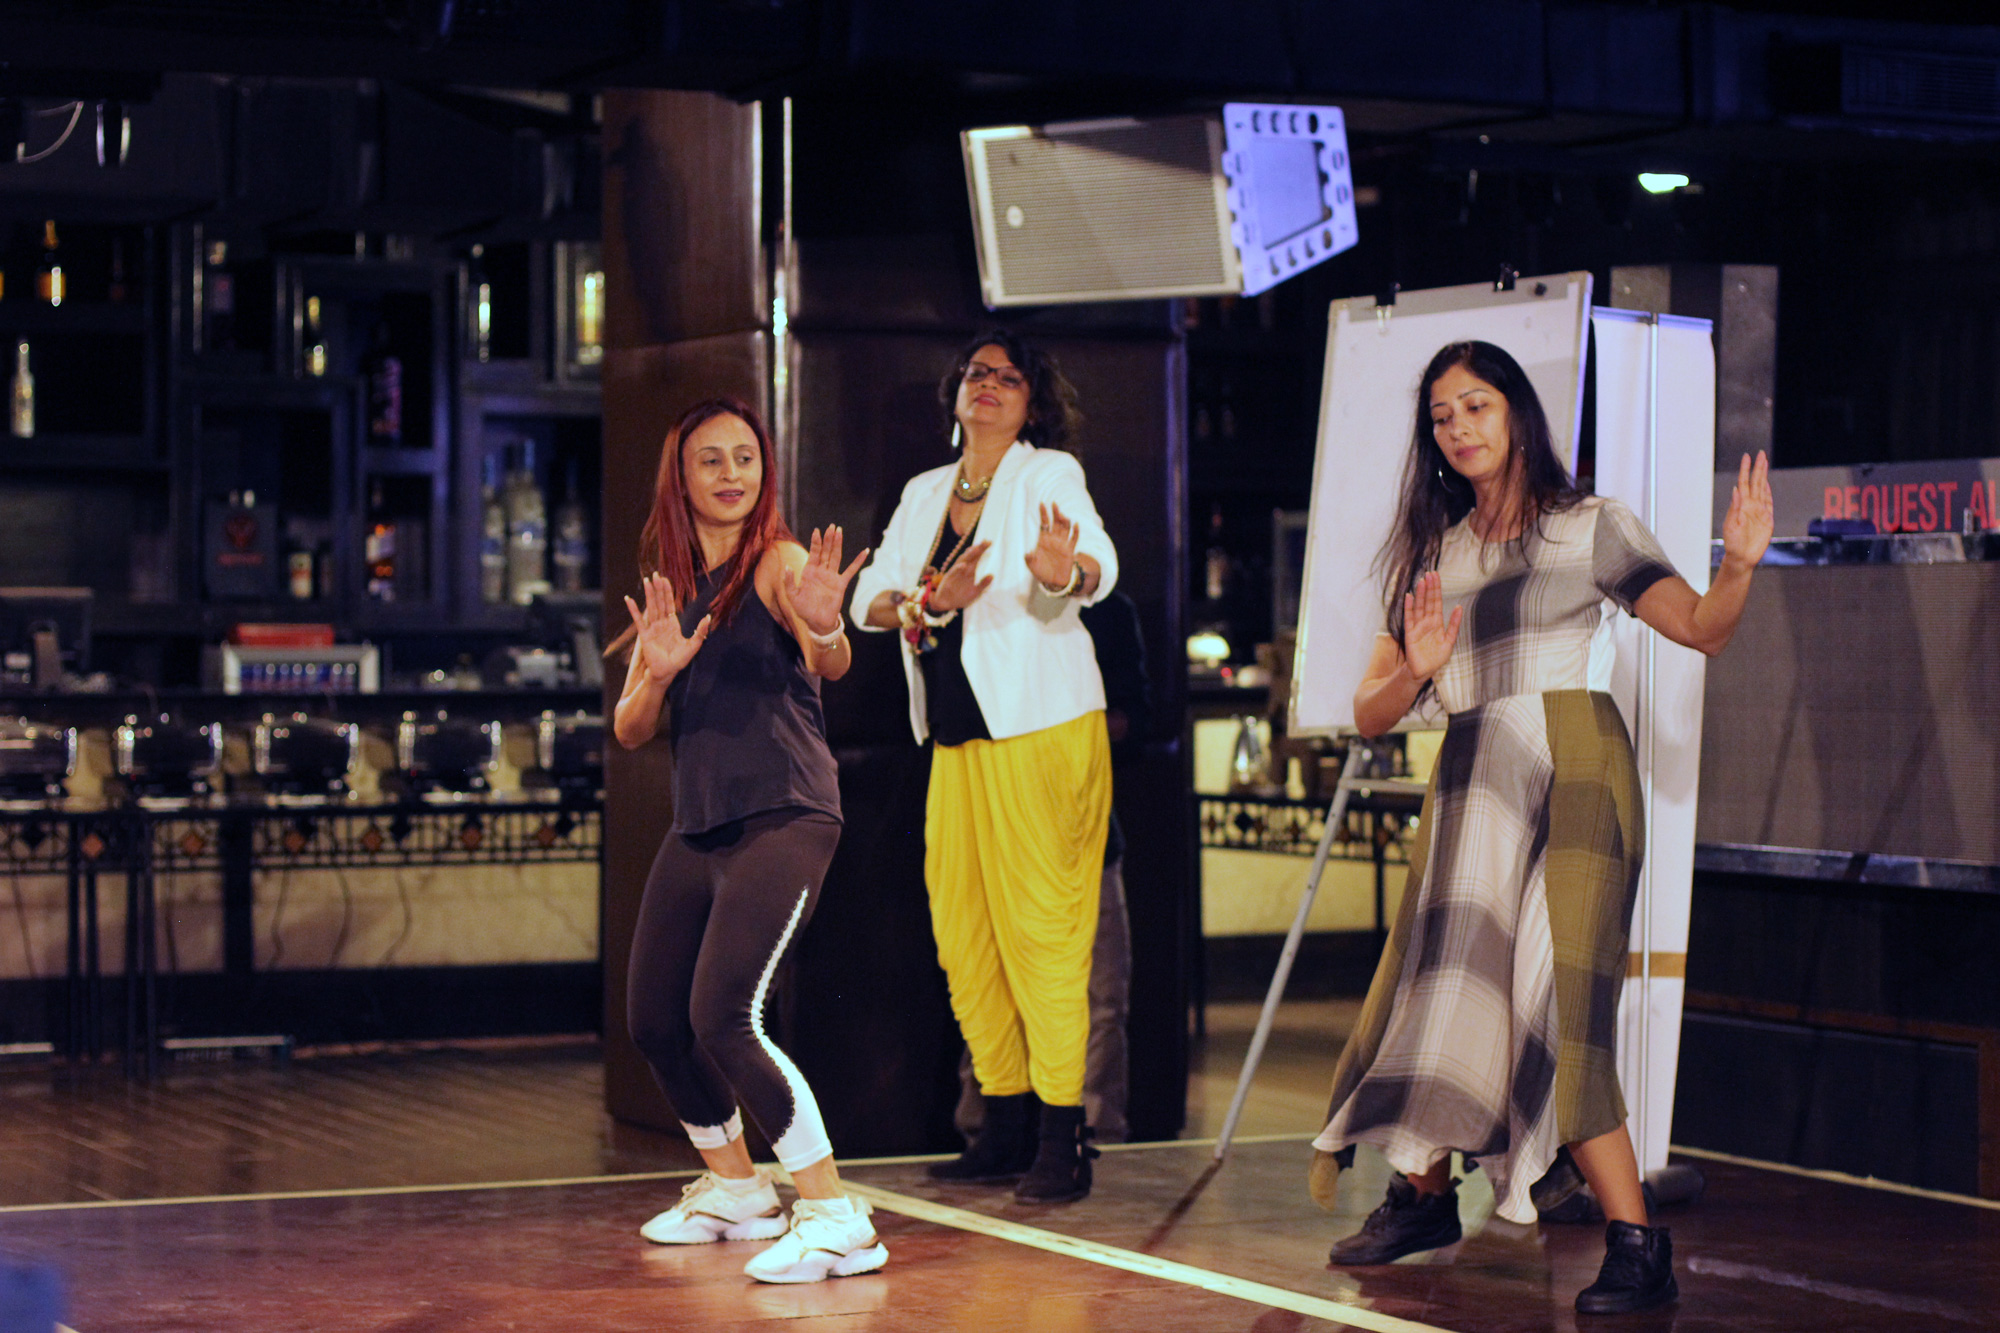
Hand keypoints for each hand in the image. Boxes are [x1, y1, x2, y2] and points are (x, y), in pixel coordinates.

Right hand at [622, 573, 709, 683]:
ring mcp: (652, 628)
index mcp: (672, 624)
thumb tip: (708, 618)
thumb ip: (701, 632)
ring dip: (649, 594)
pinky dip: (633, 610)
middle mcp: (661, 623)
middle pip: (660, 602)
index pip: (669, 603)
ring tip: (646, 581)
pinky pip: (638, 620)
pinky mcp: (645, 635)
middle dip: (658, 588)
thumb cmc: (679, 660)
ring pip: (651, 607)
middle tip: (655, 574)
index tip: (665, 579)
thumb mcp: (693, 645)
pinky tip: (628, 599)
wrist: (667, 672)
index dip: (667, 591)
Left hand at [779, 526, 870, 634]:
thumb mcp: (792, 596)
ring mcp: (832, 576)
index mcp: (809, 571)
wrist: (817, 622)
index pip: (814, 553)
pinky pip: (851, 570)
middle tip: (832, 526)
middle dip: (828, 539)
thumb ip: (788, 581)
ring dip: (838, 544)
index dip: (815, 542)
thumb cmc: (803, 609)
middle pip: (826, 551)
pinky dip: (858, 561)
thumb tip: (787, 567)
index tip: (817, 530)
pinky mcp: (841, 584)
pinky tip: (864, 552)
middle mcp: (821, 571)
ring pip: (836, 556)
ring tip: (840, 531)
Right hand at [929, 540, 993, 611]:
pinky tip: (964, 565)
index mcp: (969, 571)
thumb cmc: (960, 597)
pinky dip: (958, 568)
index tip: (989, 542)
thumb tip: (992, 575)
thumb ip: (983, 584)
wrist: (945, 604)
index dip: (982, 550)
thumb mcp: (975, 592)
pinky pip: (953, 572)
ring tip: (976, 549)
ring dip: (969, 555)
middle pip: (971, 557)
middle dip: (978, 549)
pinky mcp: (948, 579)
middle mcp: (962, 569)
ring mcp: (955, 573)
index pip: (976, 558)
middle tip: (986, 542)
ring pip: (962, 561)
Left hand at [1025, 502, 1079, 589]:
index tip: (1042, 504)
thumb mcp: (1032, 565)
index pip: (1044, 523)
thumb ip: (1030, 558)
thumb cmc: (1041, 571)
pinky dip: (1075, 532)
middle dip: (1055, 513)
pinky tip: (1075, 525)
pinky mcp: (1069, 550)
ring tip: (1063, 516)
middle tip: (1054, 504)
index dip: (1043, 514)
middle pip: (1055, 523)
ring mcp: (1062, 543)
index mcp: (1043, 540)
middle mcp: (1053, 539)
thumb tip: (1027, 553)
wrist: (1053, 581)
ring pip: (1065, 528)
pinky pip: (1074, 539)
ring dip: (1064, 521)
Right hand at [1401, 571, 1461, 682]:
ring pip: (1419, 607)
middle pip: (1428, 601)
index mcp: (1437, 623)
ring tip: (1422, 582)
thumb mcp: (1449, 641)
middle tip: (1430, 574)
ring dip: (1420, 594)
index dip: (1436, 590)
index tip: (1436, 576)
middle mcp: (1426, 622)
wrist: (1424, 671)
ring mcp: (1417, 626)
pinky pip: (1409, 618)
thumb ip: (1454, 625)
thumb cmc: (1436, 658)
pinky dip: (1409, 607)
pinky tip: (1409, 597)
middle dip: (1429, 588)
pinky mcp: (1410, 634)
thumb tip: (1458, 607)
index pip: (1436, 602)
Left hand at [1720, 450, 1772, 572]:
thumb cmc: (1732, 543)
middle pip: (1755, 482)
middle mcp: (1750, 505)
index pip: (1744, 483)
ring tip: (1764, 463)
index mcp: (1740, 505)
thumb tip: (1736, 489)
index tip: (1747, 456)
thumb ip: (1735, 508)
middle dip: (1758, 468)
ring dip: (1763, 476)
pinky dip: (1768, 492)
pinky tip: (1766, 483)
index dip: (1746, 469)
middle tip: (1760, 454)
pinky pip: (1768, 503)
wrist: (1742, 558)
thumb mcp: (1731, 525)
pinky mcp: (1767, 520)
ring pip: (1762, 489)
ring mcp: (1759, 512)